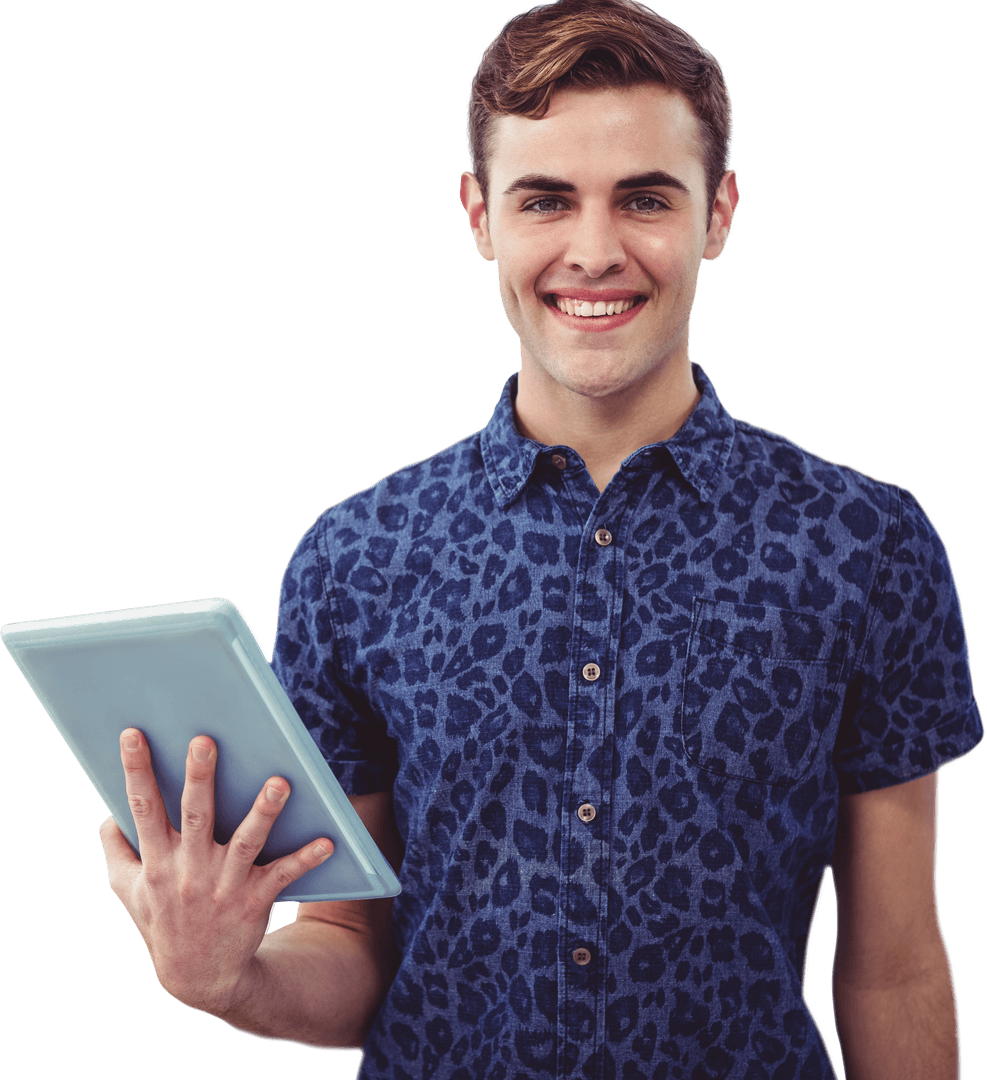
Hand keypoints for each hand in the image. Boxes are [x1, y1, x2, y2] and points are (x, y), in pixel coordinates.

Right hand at [98, 727, 333, 1014]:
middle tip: (204, 740)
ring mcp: (223, 885)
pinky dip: (305, 858)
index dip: (136, 771)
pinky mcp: (255, 900)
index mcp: (158, 862)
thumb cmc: (164, 924)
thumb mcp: (130, 893)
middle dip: (199, 777)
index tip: (133, 734)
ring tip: (280, 782)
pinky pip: (284, 874)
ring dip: (264, 812)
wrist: (198, 978)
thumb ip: (118, 854)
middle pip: (196, 815)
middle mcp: (189, 870)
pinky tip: (328, 840)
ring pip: (247, 841)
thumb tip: (107, 818)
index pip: (143, 808)